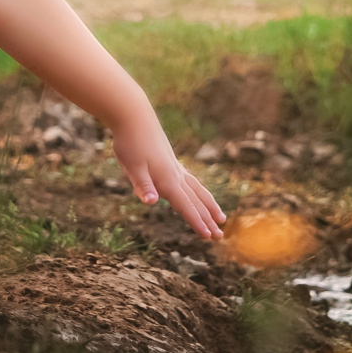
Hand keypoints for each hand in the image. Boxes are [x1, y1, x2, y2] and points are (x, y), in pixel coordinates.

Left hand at [111, 116, 225, 239]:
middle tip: (220, 236)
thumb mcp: (132, 166)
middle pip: (196, 201)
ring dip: (209, 206)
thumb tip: (151, 201)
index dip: (197, 222)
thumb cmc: (130, 142)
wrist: (134, 115)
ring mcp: (175, 167)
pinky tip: (198, 195)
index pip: (186, 206)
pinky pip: (191, 181)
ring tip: (221, 217)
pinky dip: (199, 192)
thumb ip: (142, 185)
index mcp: (167, 180)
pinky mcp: (171, 161)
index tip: (209, 237)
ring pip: (198, 190)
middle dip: (208, 219)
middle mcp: (176, 175)